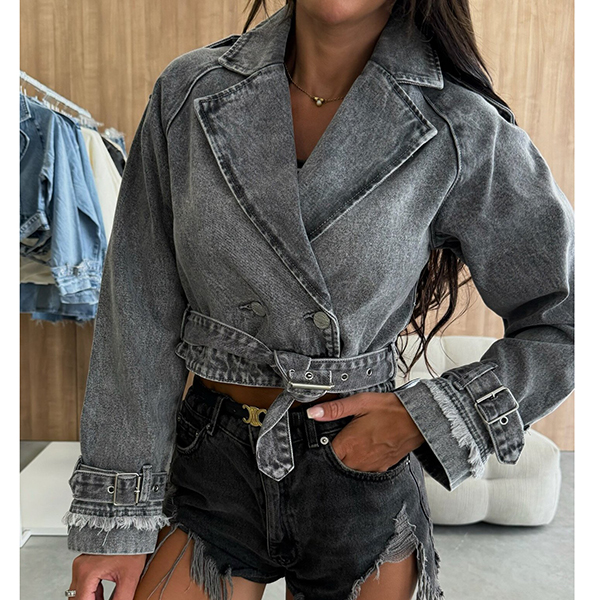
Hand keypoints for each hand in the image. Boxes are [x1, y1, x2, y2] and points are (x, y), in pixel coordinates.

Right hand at [68, 553, 147, 599]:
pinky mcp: (87, 563)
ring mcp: (82, 564)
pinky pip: (85, 584)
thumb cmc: (131, 545)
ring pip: (80, 592)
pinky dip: (92, 593)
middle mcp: (80, 568)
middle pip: (77, 598)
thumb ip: (122, 598)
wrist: (131, 526)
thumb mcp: (130, 577)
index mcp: (87, 572)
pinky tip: (104, 598)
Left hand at [306, 392, 425, 472]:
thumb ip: (335, 409)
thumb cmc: (391, 410)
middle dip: (335, 454)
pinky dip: (362, 462)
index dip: (321, 448)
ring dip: (348, 459)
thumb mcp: (361, 402)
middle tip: (339, 439)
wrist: (418, 420)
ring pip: (350, 469)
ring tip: (354, 443)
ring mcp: (371, 466)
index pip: (325, 455)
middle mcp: (358, 460)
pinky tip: (366, 449)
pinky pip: (366, 470)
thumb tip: (313, 413)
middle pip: (336, 464)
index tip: (323, 439)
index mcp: (349, 444)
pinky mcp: (382, 468)